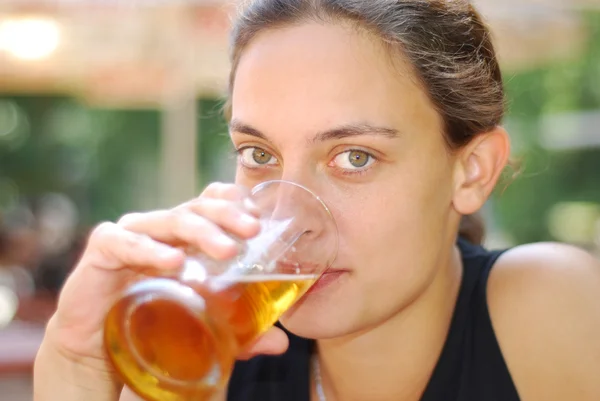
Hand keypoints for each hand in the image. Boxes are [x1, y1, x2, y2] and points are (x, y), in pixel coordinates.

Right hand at [37, 183, 288, 386]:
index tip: (260, 218)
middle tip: (254, 231)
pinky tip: (174, 261)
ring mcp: (131, 234)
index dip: (235, 202)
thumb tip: (280, 343)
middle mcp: (160, 228)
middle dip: (228, 216)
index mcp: (184, 235)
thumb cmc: (153, 323)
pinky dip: (149, 249)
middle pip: (196, 208)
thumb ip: (241, 332)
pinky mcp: (103, 249)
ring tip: (228, 250)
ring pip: (169, 221)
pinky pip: (125, 242)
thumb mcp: (203, 325)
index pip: (211, 201)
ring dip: (200, 232)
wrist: (98, 346)